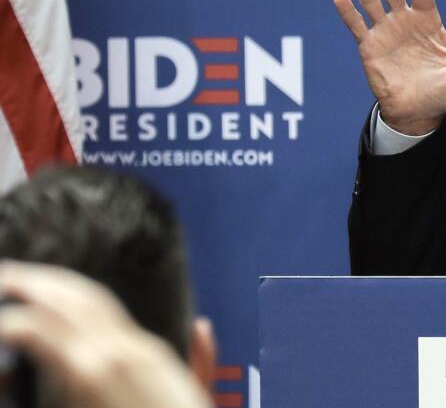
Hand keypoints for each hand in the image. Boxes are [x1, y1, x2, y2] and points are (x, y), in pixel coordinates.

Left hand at [0, 261, 210, 407]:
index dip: (67, 288)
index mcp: (150, 354)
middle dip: (40, 280)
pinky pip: (43, 334)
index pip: (100, 305)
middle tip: (6, 272)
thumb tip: (202, 327)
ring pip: (60, 307)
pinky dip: (19, 324)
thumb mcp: (197, 395)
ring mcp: (109, 360)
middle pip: (79, 297)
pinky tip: (5, 324)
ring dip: (27, 290)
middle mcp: (130, 349)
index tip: (35, 282)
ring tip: (3, 283)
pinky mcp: (90, 376)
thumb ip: (200, 363)